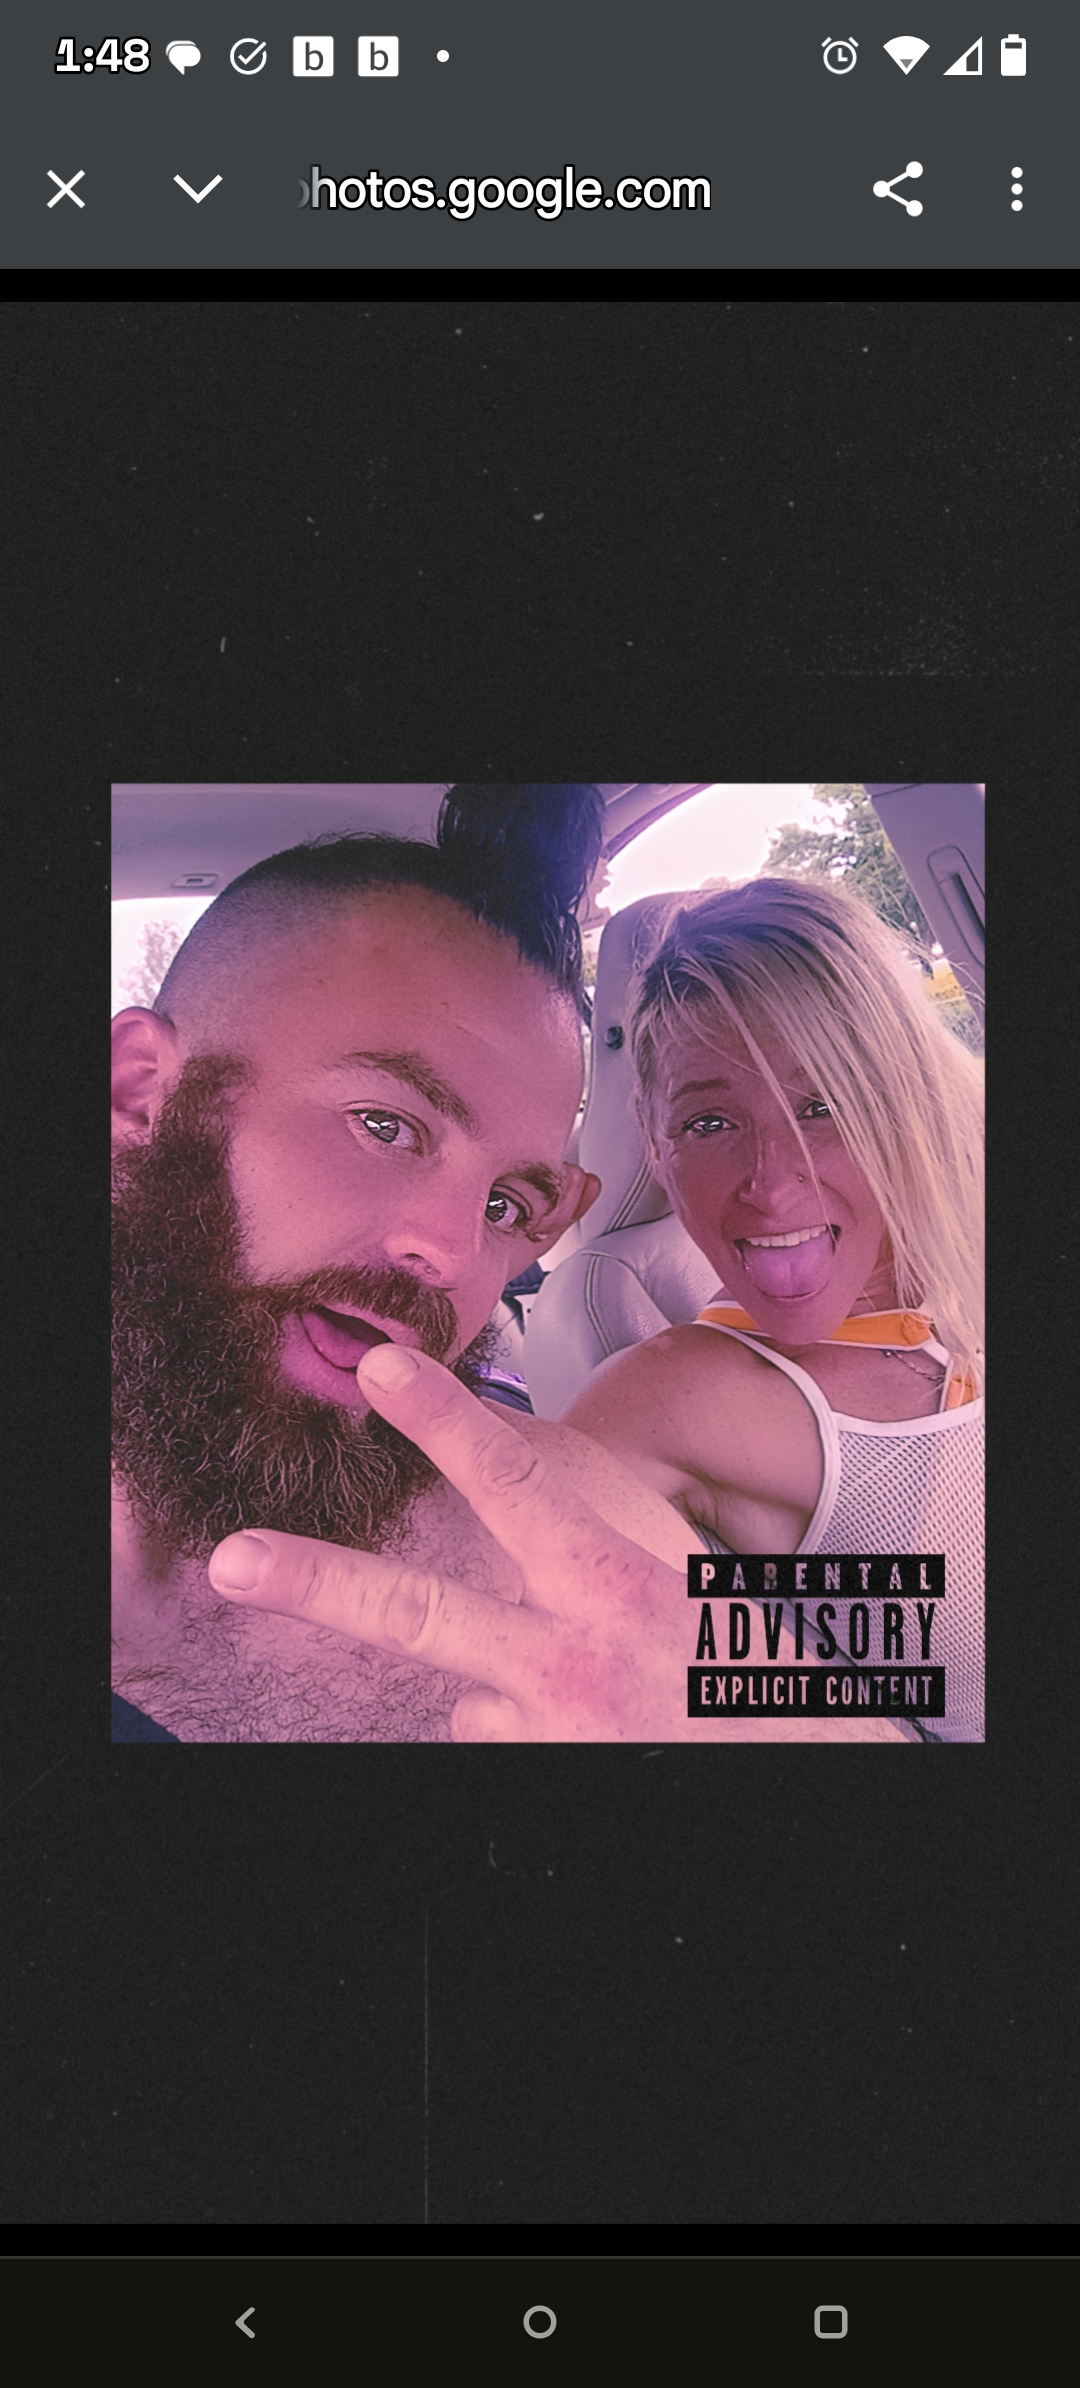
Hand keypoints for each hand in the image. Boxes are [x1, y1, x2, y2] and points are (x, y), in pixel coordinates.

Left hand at [207, 1342, 702, 1742]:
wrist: (803, 1778)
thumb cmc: (751, 1682)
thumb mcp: (693, 1589)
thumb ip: (605, 1543)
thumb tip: (527, 1492)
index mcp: (613, 1585)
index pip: (514, 1482)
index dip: (443, 1420)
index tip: (380, 1369)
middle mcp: (567, 1659)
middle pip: (417, 1615)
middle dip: (315, 1585)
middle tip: (234, 1560)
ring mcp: (544, 1730)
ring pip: (465, 1692)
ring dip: (510, 1686)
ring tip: (594, 1700)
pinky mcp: (539, 1780)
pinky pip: (498, 1734)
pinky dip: (531, 1730)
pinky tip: (595, 1735)